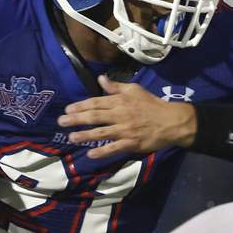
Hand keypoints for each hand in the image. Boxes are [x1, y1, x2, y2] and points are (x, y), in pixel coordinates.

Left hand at [57, 75, 196, 159]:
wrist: (171, 121)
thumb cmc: (152, 104)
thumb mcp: (135, 90)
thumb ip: (116, 86)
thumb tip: (101, 79)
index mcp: (120, 101)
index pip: (96, 102)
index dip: (81, 106)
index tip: (67, 109)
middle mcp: (120, 115)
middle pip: (95, 117)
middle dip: (77, 119)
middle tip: (61, 122)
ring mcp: (125, 130)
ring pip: (102, 133)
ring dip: (85, 135)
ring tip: (71, 137)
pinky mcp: (131, 143)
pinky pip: (114, 148)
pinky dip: (103, 151)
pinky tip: (91, 154)